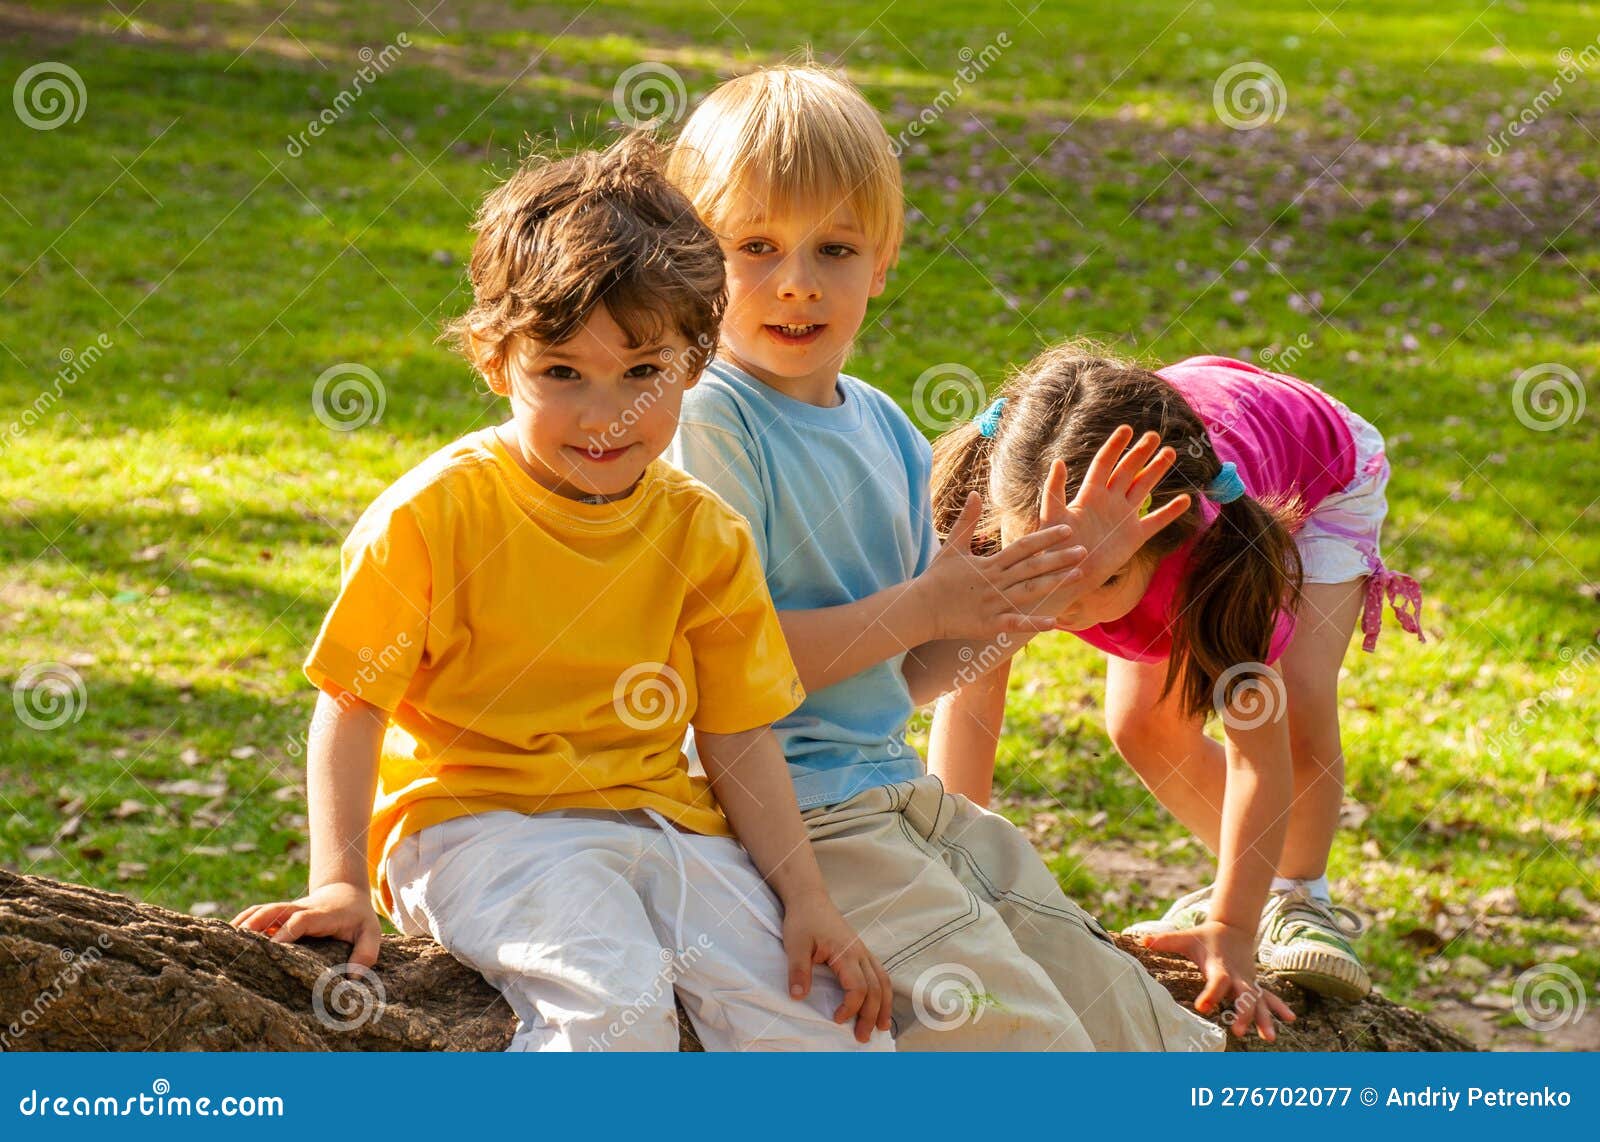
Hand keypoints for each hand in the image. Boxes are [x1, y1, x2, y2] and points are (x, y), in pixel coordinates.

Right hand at [232, 882, 381, 967]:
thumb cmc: (358, 918)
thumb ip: (366, 953)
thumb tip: (352, 979)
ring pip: (261, 910)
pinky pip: (257, 914)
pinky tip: (226, 940)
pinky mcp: (279, 913)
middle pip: (274, 909)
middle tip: (238, 943)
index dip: (286, 931)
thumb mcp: (371, 932)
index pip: (300, 920)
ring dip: (243, 923)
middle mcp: (301, 909)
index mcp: (322, 914)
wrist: (346, 892)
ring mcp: (287, 909)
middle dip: (256, 924)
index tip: (273, 947)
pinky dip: (242, 924)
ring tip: (224, 943)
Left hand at [781, 891, 893, 1042]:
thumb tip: (798, 997)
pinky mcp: (860, 950)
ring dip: (884, 1005)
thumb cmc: (802, 920)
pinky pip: (879, 973)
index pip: (858, 988)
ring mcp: (863, 951)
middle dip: (871, 1015)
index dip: (850, 1008)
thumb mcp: (795, 945)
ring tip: (882, 1027)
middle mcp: (860, 953)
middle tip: (862, 1037)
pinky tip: (880, 1003)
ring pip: (883, 981)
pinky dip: (883, 991)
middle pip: (875, 989)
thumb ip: (798, 970)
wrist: (809, 898)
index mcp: (846, 953)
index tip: (836, 1020)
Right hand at [917, 492, 1086, 640]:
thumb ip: (967, 521)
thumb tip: (975, 494)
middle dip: (1059, 558)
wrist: (920, 608)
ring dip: (1054, 584)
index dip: (1045, 538)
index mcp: (989, 563)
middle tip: (1084, 551)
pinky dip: (1034, 623)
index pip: (1023, 547)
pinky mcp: (989, 624)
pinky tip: (1054, 623)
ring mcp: (994, 603)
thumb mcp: (952, 547)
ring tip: (1078, 576)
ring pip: (1029, 591)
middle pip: (1032, 567)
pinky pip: (1015, 623)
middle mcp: (995, 581)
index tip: (1067, 530)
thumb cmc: (936, 578)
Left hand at [1037, 425, 1190, 612]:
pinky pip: (1156, 521)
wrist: (1067, 576)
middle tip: (1154, 436)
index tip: (1126, 429)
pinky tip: (1186, 500)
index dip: (1114, 446)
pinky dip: (1170, 512)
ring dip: (1156, 471)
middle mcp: (1109, 502)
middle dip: (1140, 453)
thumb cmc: (1054, 547)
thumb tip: (1058, 461)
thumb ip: (1054, 490)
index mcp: (1089, 495)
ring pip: (1143, 488)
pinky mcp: (1134, 537)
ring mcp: (1123, 518)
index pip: (1104, 464)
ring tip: (1170, 452)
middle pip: (1127, 471)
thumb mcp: (1051, 516)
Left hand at [1139, 920, 1295, 1040]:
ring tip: (1270, 1038)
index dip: (1211, 994)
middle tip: (1238, 1031)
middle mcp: (1237, 976)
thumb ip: (1165, 940)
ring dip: (1264, 1018)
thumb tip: (1142, 940)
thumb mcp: (1185, 936)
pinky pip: (1268, 998)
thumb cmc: (1205, 936)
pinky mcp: (1253, 985)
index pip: (1217, 982)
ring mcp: (1248, 981)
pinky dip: (1278, 1008)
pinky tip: (1290, 1020)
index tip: (1203, 1007)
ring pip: (1259, 1001)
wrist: (1232, 927)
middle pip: (1243, 996)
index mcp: (1220, 967)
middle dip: (1242, 1013)